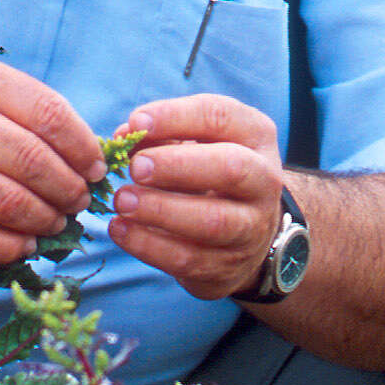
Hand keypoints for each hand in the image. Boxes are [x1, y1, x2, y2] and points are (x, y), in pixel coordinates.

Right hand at [0, 57, 103, 265]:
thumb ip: (23, 108)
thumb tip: (86, 153)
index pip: (50, 116)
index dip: (84, 149)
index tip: (96, 169)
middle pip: (35, 163)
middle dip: (69, 190)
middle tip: (79, 202)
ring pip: (9, 203)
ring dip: (45, 220)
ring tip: (55, 222)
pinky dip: (8, 247)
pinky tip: (24, 244)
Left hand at [105, 94, 284, 300]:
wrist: (246, 233)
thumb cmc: (208, 173)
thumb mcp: (195, 144)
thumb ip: (161, 135)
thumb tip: (124, 135)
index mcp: (255, 136)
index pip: (221, 117)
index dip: (177, 117)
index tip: (136, 121)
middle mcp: (264, 181)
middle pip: (231, 168)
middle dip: (178, 166)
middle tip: (135, 168)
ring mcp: (252, 228)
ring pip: (212, 221)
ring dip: (160, 210)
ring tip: (122, 200)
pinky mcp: (229, 266)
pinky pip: (189, 259)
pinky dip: (149, 245)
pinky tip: (121, 229)